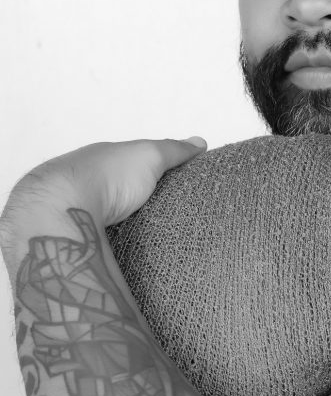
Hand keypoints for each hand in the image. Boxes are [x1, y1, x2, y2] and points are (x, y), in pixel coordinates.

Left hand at [11, 136, 206, 227]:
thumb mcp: (150, 155)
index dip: (153, 174)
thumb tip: (199, 142)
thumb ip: (174, 150)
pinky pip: (99, 240)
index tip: (175, 189)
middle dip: (139, 204)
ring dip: (126, 227)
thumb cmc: (107, 176)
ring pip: (108, 219)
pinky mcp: (76, 236)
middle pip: (118, 194)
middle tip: (169, 219)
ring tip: (154, 241)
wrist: (65, 207)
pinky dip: (113, 244)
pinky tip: (129, 253)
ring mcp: (78, 209)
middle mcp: (88, 183)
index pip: (131, 165)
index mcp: (104, 160)